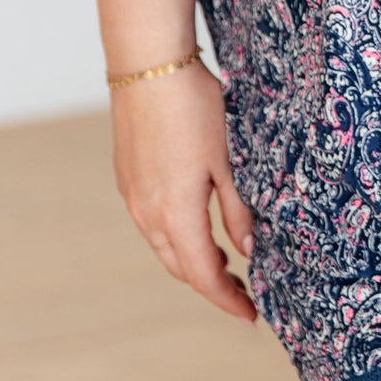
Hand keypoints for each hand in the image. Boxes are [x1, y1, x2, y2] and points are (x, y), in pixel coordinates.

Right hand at [111, 56, 257, 321]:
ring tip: (226, 262)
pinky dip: (176, 237)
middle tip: (244, 291)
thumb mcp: (227, 158)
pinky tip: (196, 225)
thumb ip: (237, 208)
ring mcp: (134, 197)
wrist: (149, 66)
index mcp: (175, 214)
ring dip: (193, 261)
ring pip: (164, 247)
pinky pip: (152, 224)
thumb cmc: (193, 107)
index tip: (252, 314)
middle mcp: (147, 213)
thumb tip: (249, 250)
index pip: (204, 275)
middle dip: (212, 284)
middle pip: (181, 267)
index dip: (228, 300)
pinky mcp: (129, 178)